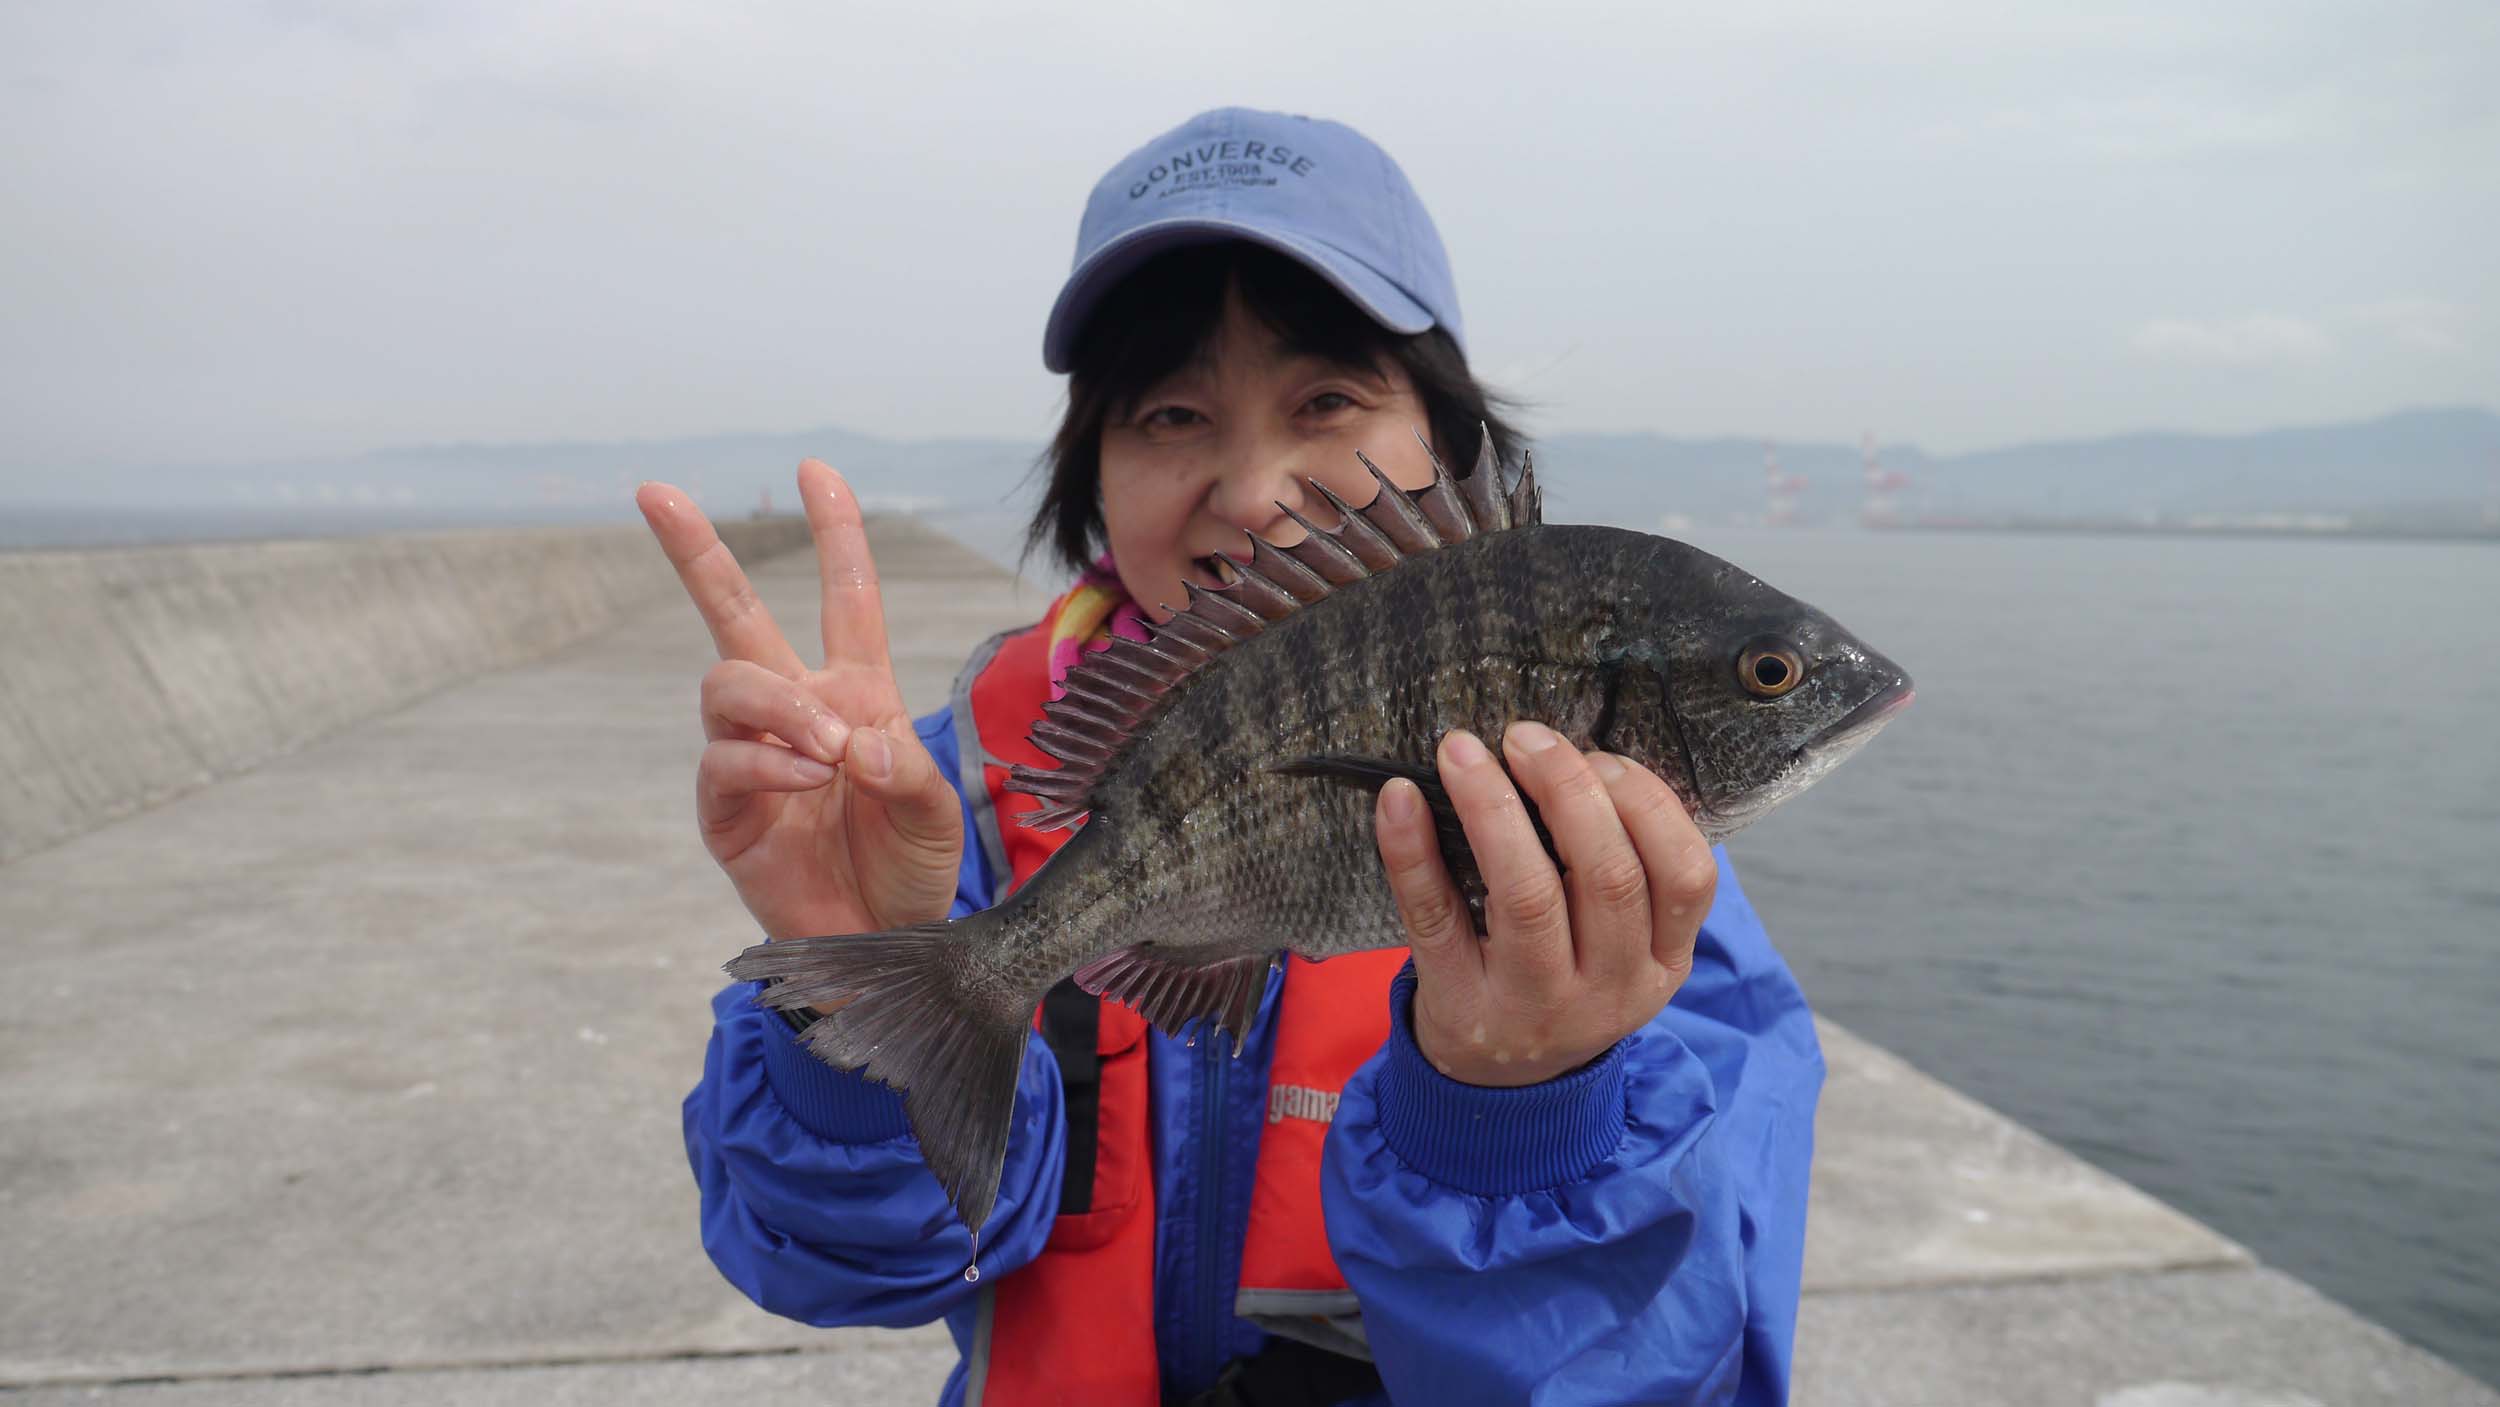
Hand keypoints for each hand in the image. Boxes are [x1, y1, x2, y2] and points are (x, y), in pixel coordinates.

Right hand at [636, 460, 963, 945]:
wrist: (882, 944)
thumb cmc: (911, 869)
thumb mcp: (936, 814)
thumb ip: (908, 773)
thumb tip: (852, 743)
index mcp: (856, 692)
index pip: (843, 597)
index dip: (834, 533)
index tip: (814, 471)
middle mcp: (796, 711)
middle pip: (733, 616)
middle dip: (694, 551)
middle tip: (655, 493)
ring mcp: (753, 758)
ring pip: (727, 685)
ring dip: (778, 706)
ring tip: (827, 748)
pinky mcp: (725, 812)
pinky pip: (724, 762)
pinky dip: (768, 763)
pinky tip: (808, 779)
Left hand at [1373, 722, 1717, 1087]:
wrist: (1500, 1089)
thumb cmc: (1563, 979)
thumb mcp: (1619, 946)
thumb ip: (1621, 870)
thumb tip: (1576, 757)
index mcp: (1661, 963)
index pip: (1688, 876)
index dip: (1647, 802)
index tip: (1600, 755)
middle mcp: (1608, 990)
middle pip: (1609, 876)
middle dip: (1569, 788)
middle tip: (1525, 737)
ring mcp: (1534, 1004)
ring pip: (1528, 896)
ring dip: (1493, 807)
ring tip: (1462, 751)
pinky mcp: (1460, 1004)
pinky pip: (1435, 917)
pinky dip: (1412, 851)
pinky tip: (1399, 800)